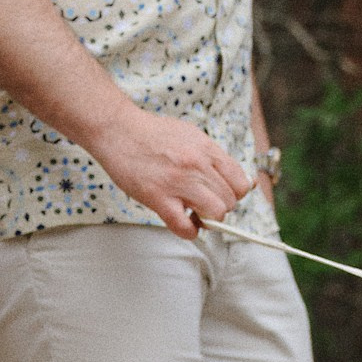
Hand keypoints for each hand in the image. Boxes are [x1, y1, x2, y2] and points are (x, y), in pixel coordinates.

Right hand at [86, 107, 254, 238]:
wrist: (117, 129)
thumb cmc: (151, 134)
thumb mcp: (191, 136)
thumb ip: (214, 158)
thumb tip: (244, 182)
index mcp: (206, 149)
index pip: (241, 183)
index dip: (234, 194)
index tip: (221, 195)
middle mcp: (196, 165)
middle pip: (230, 201)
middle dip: (220, 208)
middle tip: (203, 204)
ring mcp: (178, 182)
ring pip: (215, 214)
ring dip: (207, 220)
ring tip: (194, 213)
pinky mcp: (158, 197)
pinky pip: (185, 226)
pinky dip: (189, 232)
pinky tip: (184, 224)